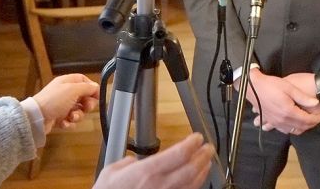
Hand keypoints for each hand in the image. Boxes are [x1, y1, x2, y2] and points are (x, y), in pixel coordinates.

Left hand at [32, 73, 98, 132]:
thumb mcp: (72, 90)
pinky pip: (71, 120)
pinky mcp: (59, 117)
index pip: (85, 81)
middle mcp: (65, 92)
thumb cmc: (54, 100)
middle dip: (87, 105)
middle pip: (84, 97)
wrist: (36, 117)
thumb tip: (96, 87)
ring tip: (71, 117)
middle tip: (85, 108)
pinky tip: (63, 123)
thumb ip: (87, 88)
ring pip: (79, 111)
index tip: (97, 97)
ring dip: (78, 116)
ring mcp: (62, 106)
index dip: (92, 89)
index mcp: (68, 82)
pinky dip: (69, 123)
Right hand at [92, 133, 213, 188]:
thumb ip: (126, 162)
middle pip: (192, 168)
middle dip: (203, 156)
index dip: (192, 143)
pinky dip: (195, 186)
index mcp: (147, 171)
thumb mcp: (111, 172)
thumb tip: (133, 161)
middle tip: (208, 148)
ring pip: (193, 184)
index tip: (197, 137)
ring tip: (206, 162)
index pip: (179, 154)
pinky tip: (196, 181)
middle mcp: (161, 185)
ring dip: (203, 171)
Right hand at [246, 69, 319, 134]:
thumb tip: (316, 103)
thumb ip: (303, 97)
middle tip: (317, 119)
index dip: (317, 119)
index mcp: (288, 112)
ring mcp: (275, 122)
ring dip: (302, 128)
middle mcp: (282, 120)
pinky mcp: (270, 121)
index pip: (307, 120)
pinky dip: (291, 130)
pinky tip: (292, 126)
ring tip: (307, 122)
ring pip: (292, 131)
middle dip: (311, 124)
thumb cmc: (271, 85)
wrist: (252, 87)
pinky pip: (283, 130)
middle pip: (301, 127)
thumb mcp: (289, 87)